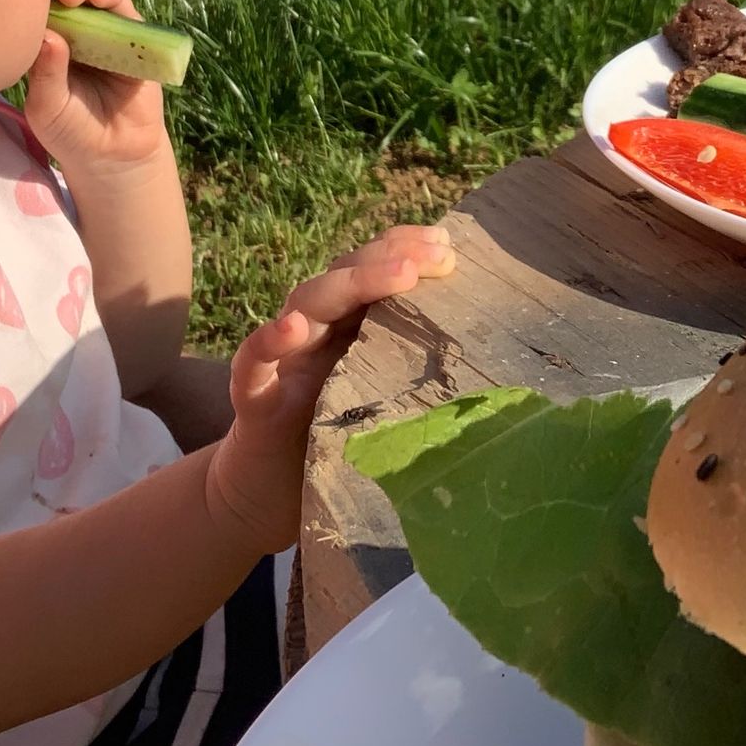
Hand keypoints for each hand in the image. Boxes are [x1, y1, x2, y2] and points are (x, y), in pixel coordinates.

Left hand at [24, 0, 167, 177]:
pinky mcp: (134, 41)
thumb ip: (46, 73)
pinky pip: (126, 14)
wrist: (112, 155)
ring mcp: (105, 36)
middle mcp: (76, 35)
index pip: (39, 10)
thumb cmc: (70, 132)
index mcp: (48, 46)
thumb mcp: (47, 106)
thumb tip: (47, 35)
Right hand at [206, 226, 455, 551]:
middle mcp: (316, 332)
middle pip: (346, 277)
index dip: (405, 248)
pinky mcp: (255, 401)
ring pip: (306, 303)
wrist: (270, 501)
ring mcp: (284, 361)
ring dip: (348, 284)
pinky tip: (290, 329)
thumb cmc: (339, 447)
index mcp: (349, 327)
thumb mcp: (386, 401)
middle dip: (390, 258)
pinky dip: (268, 342)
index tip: (448, 245)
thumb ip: (417, 371)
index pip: (373, 268)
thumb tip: (492, 353)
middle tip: (435, 255)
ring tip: (395, 273)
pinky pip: (253, 364)